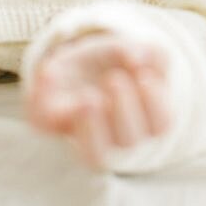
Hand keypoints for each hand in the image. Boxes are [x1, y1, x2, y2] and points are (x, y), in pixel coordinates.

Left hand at [24, 32, 170, 168]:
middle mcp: (117, 137)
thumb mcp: (136, 50)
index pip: (160, 125)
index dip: (154, 103)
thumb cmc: (115, 61)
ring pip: (95, 155)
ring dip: (92, 129)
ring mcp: (80, 136)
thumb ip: (148, 52)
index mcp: (145, 119)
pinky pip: (45, 121)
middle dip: (123, 110)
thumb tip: (136, 60)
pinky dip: (44, 97)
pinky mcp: (46, 121)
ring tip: (89, 98)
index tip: (144, 78)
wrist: (78, 62)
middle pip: (129, 141)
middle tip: (113, 80)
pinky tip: (49, 73)